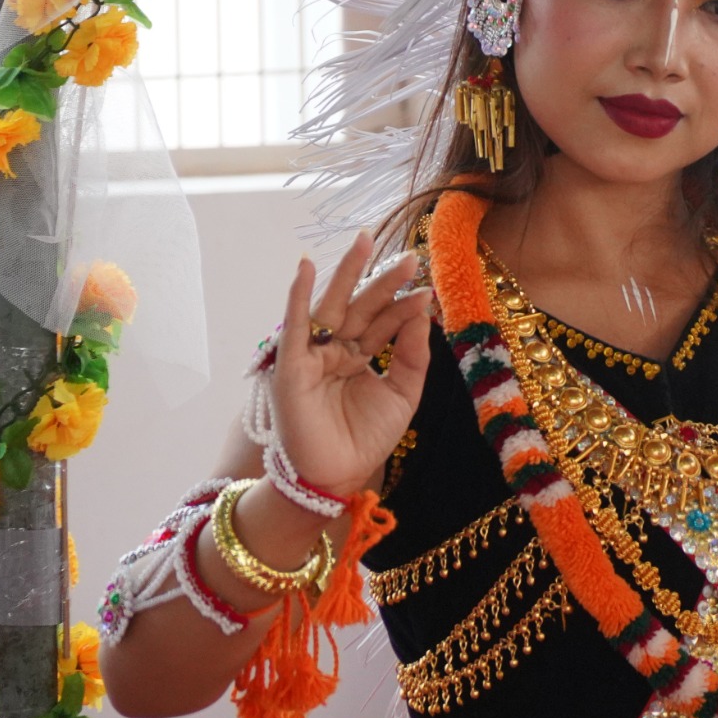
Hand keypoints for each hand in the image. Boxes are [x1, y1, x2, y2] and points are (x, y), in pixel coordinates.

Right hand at [272, 236, 434, 497]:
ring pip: (331, 306)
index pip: (384, 322)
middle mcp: (335, 350)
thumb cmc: (366, 438)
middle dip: (383, 281)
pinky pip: (294, 326)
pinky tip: (305, 266)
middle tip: (409, 257)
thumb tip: (421, 311)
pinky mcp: (290, 366)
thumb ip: (413, 353)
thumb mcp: (403, 392)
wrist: (337, 477)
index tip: (427, 289)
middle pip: (360, 306)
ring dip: (347, 273)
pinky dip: (297, 295)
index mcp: (359, 355)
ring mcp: (312, 355)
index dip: (404, 306)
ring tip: (365, 240)